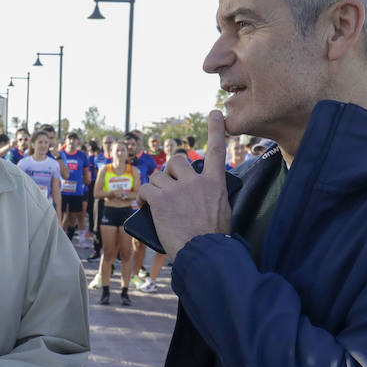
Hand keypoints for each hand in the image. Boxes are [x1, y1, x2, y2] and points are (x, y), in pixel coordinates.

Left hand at [137, 111, 230, 260]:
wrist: (204, 253)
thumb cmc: (214, 239)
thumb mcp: (223, 211)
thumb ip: (212, 195)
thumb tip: (203, 194)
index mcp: (216, 183)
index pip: (217, 150)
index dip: (215, 129)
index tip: (215, 114)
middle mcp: (196, 181)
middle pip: (177, 160)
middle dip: (169, 170)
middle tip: (168, 186)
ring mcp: (177, 189)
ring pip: (158, 176)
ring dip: (155, 188)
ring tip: (157, 204)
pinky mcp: (160, 200)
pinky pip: (146, 189)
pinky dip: (143, 198)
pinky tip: (145, 207)